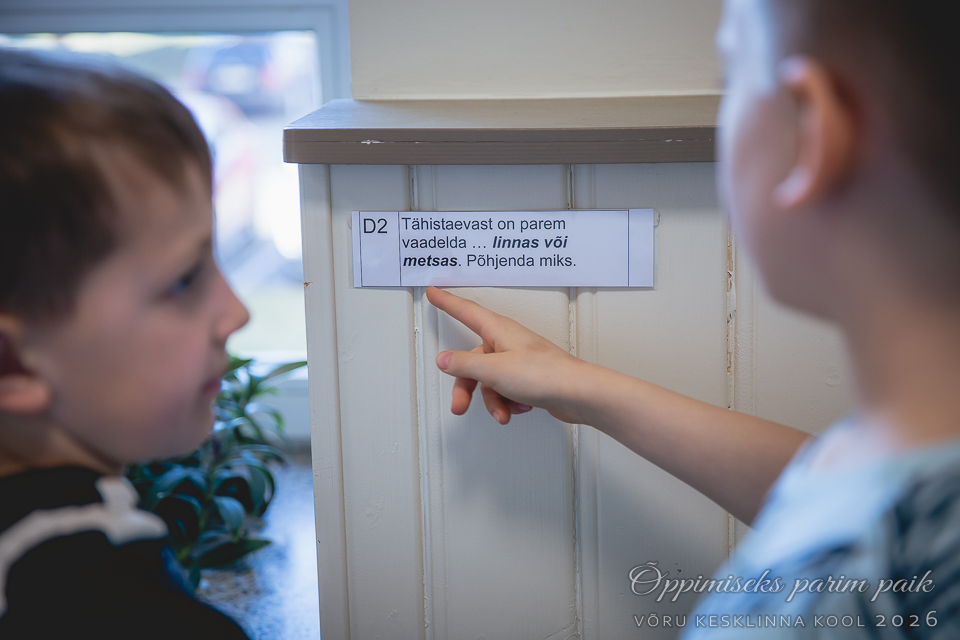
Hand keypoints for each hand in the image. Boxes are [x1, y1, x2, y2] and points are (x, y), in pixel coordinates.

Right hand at [426, 287, 584, 424]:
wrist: (578, 394)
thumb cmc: (545, 374)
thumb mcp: (493, 370)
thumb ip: (465, 365)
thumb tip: (445, 359)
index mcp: (498, 330)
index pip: (465, 311)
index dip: (447, 302)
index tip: (434, 292)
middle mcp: (508, 342)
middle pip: (474, 361)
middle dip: (467, 387)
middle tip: (459, 406)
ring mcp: (519, 360)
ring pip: (490, 380)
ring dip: (493, 400)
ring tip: (503, 412)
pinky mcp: (529, 378)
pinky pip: (506, 390)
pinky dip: (509, 402)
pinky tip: (520, 408)